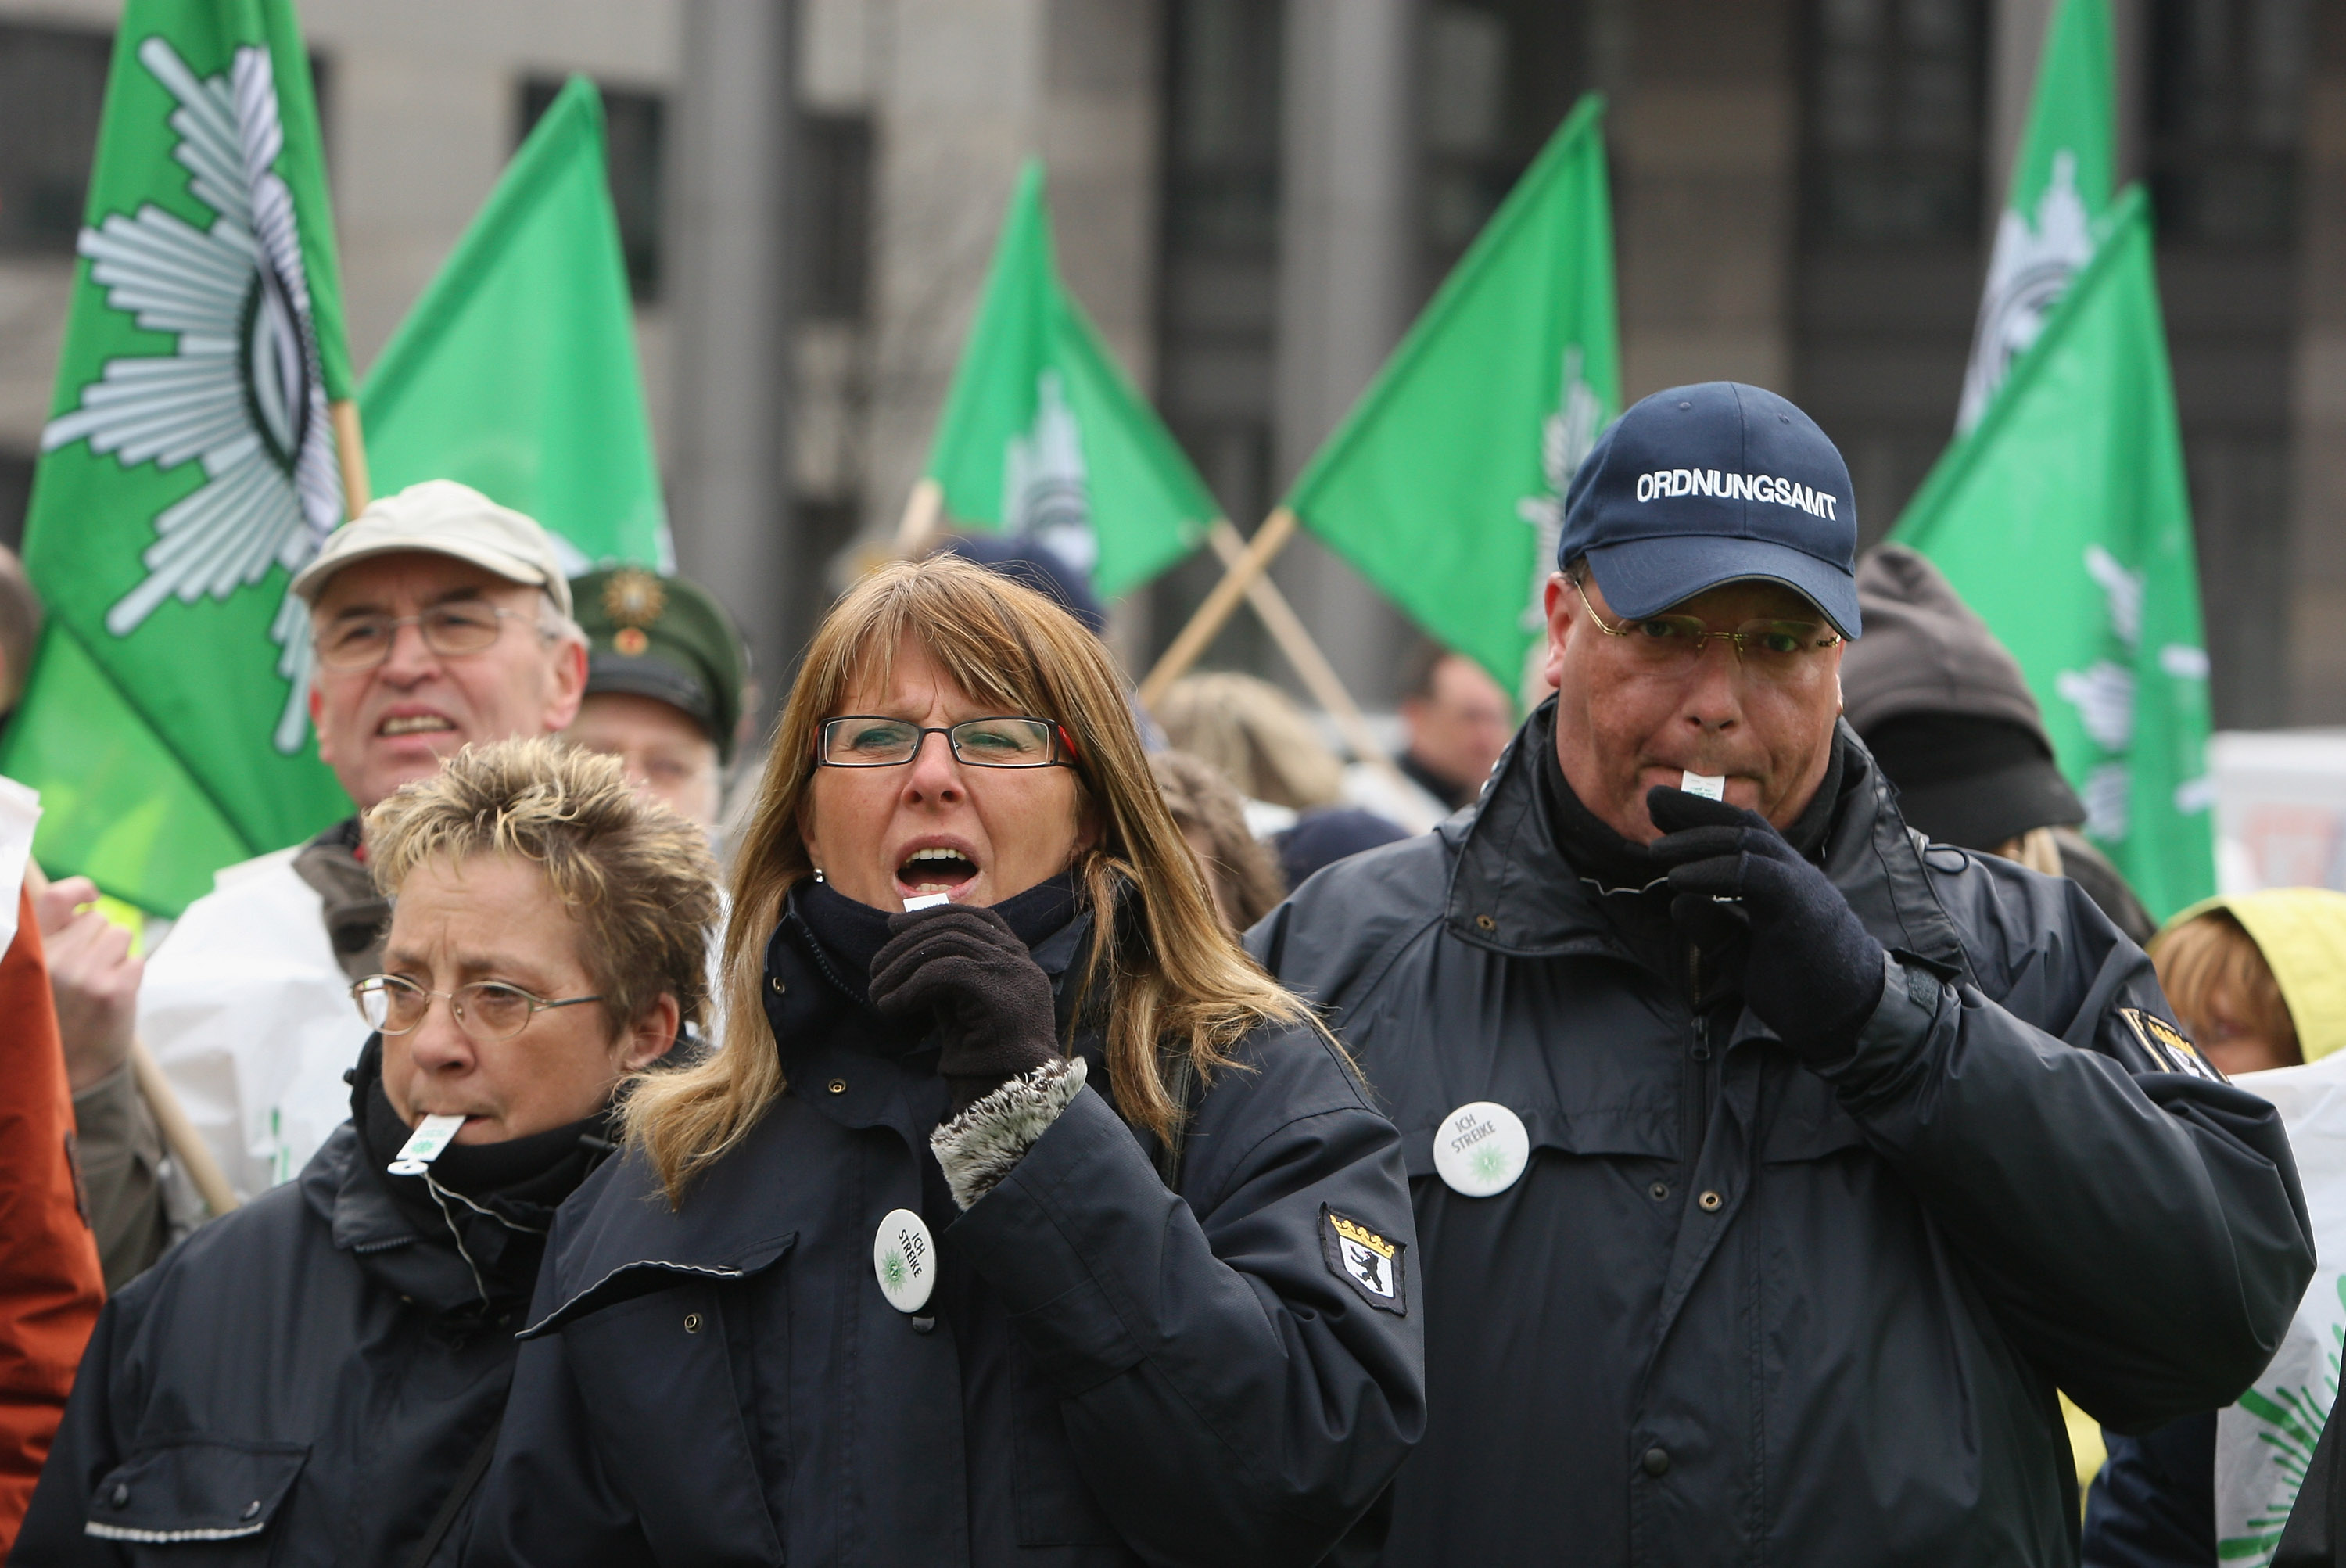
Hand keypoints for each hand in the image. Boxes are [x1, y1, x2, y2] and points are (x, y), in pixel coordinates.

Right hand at [35, 877, 143, 1092]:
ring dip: (115, 955)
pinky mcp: (113, 992)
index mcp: (28, 952)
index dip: (78, 888)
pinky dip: (129, 976)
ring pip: (120, 935)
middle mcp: (51, 960)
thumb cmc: (54, 1015)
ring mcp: (83, 975)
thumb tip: (87, 903)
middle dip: (98, 938)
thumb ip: (54, 939)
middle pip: (97, 919)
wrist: (69, 1069)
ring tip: (96, 984)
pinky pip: (135, 961)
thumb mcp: (36, 974)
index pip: (54, 898)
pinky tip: (110, 997)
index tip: (91, 895)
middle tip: (84, 972)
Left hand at [869, 904, 1060, 1113]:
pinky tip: (892, 1007)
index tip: (895, 925)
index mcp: (1017, 962)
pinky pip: (944, 971)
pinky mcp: (998, 992)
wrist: (1016, 1100)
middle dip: (908, 940)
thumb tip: (910, 955)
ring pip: (947, 944)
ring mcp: (1012, 973)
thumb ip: (948, 979)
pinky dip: (911, 987)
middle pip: (957, 926)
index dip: (933, 915)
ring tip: (877, 993)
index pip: (977, 918)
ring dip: (902, 966)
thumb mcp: (965, 1009)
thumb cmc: (987, 1061)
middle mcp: (1019, 961)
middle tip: (875, 967)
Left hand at [1645, 787, 1885, 1061]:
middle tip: (1652, 800)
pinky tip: (1678, 878)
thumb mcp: (1743, 956)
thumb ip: (1714, 928)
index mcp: (1783, 881)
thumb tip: (1676, 902)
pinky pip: (1751, 873)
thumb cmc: (1802, 988)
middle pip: (1743, 825)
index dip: (1702, 819)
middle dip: (1695, 812)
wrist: (1849, 1019)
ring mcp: (1800, 884)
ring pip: (1747, 841)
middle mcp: (1793, 873)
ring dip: (1697, 840)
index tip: (1661, 815)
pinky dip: (1712, 871)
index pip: (1743, 834)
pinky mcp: (1799, 904)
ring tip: (1655, 850)